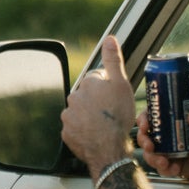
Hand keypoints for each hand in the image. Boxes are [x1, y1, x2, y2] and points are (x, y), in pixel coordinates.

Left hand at [61, 36, 135, 173]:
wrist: (109, 149)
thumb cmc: (118, 117)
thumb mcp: (121, 85)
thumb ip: (113, 60)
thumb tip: (110, 39)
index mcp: (87, 84)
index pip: (97, 80)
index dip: (108, 89)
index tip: (114, 99)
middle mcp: (74, 98)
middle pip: (88, 96)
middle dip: (97, 102)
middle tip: (111, 113)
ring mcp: (69, 116)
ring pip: (80, 112)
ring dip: (89, 117)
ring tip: (103, 126)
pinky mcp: (66, 133)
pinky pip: (76, 128)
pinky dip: (84, 131)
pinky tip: (95, 135)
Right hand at [136, 107, 188, 182]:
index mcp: (179, 123)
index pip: (156, 118)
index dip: (145, 119)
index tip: (145, 123)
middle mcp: (173, 137)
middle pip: (149, 137)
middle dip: (144, 140)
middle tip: (150, 144)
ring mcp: (174, 153)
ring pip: (153, 154)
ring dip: (152, 157)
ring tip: (162, 160)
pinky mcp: (178, 167)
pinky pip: (164, 170)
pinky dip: (165, 169)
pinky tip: (175, 168)